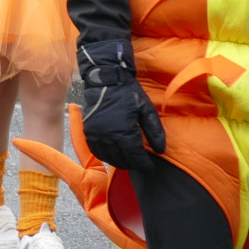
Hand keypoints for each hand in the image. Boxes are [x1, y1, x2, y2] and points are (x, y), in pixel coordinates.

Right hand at [76, 40, 165, 172]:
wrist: (106, 78)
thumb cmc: (128, 93)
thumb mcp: (146, 110)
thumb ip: (155, 132)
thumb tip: (160, 150)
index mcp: (123, 133)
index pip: (135, 157)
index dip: (144, 165)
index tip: (150, 169)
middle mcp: (107, 137)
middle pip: (121, 160)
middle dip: (132, 164)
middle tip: (140, 164)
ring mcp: (95, 134)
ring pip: (108, 157)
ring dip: (119, 162)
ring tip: (128, 160)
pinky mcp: (88, 131)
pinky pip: (96, 150)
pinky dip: (105, 155)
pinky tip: (113, 154)